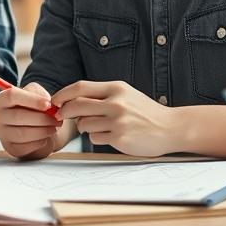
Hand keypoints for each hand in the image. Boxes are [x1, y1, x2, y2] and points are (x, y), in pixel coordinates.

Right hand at [0, 82, 62, 159]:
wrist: (36, 127)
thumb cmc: (34, 107)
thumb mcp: (36, 94)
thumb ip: (38, 93)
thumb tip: (46, 102)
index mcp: (1, 99)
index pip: (11, 96)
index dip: (31, 100)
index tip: (48, 104)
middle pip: (17, 116)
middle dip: (41, 118)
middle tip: (56, 118)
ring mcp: (2, 133)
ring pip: (22, 133)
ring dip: (43, 130)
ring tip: (54, 127)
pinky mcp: (10, 148)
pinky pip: (25, 146)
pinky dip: (40, 141)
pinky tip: (46, 137)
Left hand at [52, 80, 177, 156]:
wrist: (170, 128)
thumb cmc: (143, 112)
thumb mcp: (125, 95)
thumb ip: (101, 95)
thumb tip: (70, 100)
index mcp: (116, 88)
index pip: (80, 87)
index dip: (62, 94)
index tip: (54, 101)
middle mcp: (116, 103)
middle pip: (76, 105)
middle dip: (65, 112)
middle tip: (63, 116)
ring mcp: (118, 121)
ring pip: (84, 124)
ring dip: (85, 127)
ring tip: (100, 126)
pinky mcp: (119, 137)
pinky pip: (94, 138)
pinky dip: (97, 137)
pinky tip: (110, 135)